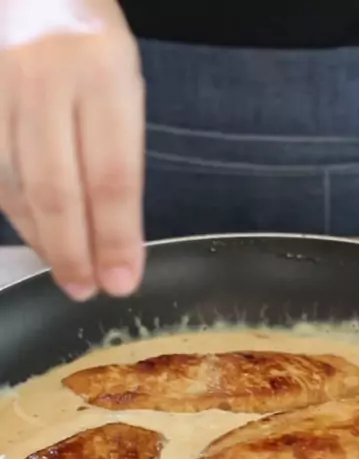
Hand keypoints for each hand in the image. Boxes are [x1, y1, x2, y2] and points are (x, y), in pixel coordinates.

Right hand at [0, 0, 144, 298]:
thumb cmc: (91, 46)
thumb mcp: (124, 87)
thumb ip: (119, 155)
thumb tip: (116, 239)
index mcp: (103, 73)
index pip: (112, 174)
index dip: (116, 237)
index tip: (123, 281)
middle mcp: (46, 79)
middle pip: (57, 189)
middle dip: (74, 252)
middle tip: (88, 290)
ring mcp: (0, 89)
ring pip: (17, 187)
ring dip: (43, 241)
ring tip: (67, 273)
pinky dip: (16, 214)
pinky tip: (37, 238)